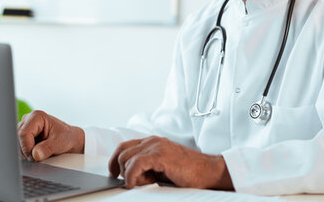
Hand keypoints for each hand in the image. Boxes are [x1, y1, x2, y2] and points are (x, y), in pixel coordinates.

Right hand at [17, 110, 84, 161]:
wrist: (69, 139)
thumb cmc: (66, 137)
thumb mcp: (60, 142)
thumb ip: (47, 148)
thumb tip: (36, 154)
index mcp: (36, 117)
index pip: (23, 134)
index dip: (27, 148)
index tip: (34, 158)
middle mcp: (28, 120)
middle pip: (18, 139)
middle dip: (26, 152)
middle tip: (37, 159)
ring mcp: (24, 128)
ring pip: (17, 145)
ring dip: (25, 154)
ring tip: (39, 156)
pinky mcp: (23, 136)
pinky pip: (18, 148)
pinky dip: (26, 154)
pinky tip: (35, 155)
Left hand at [108, 136, 232, 189]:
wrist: (208, 171)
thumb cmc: (189, 171)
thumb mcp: (162, 166)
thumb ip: (147, 165)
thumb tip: (129, 175)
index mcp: (153, 142)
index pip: (125, 146)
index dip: (116, 161)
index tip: (115, 174)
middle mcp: (153, 141)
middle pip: (122, 151)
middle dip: (121, 169)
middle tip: (131, 182)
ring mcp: (156, 146)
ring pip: (126, 158)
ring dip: (129, 174)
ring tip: (144, 182)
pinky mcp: (159, 155)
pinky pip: (134, 165)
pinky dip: (131, 176)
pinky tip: (137, 183)